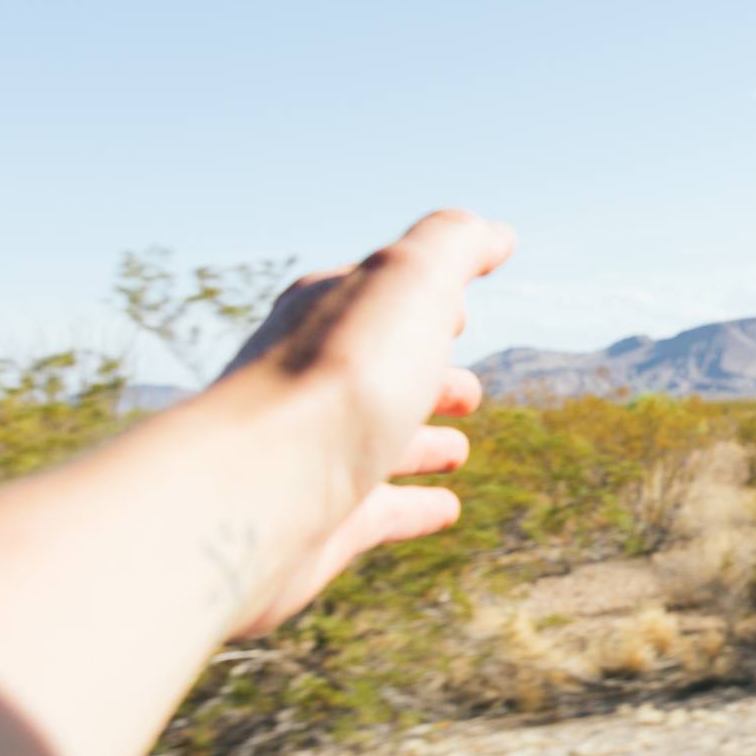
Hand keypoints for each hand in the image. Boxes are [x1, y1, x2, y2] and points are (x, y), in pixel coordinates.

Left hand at [216, 208, 514, 635]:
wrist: (260, 489)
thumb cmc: (338, 376)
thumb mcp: (408, 280)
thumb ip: (453, 245)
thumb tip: (495, 232)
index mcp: (324, 316)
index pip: (374, 295)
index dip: (421, 298)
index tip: (460, 311)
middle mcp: (308, 382)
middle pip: (373, 372)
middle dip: (423, 374)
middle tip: (468, 389)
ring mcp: (314, 455)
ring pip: (374, 442)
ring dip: (419, 443)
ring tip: (458, 449)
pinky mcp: (321, 523)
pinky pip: (376, 512)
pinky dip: (412, 507)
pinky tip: (446, 509)